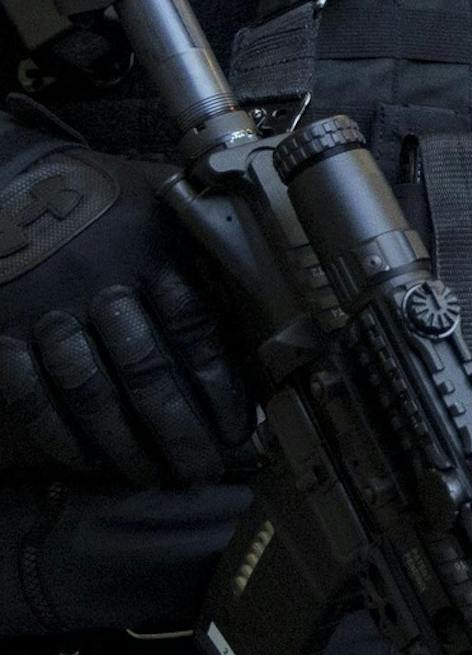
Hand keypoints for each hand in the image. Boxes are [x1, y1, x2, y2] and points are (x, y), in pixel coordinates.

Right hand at [0, 116, 255, 487]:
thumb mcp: (166, 204)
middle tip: (202, 470)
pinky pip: (31, 393)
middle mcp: (104, 285)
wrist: (13, 178)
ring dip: (124, 444)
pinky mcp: (4, 329)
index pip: (196, 334)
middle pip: (148, 374)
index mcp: (154, 255)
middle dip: (179, 432)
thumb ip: (206, 255)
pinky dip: (60, 434)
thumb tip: (262, 312)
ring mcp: (50, 310)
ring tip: (153, 476)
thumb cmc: (105, 197)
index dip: (219, 390)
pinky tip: (88, 461)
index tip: (237, 430)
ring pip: (91, 392)